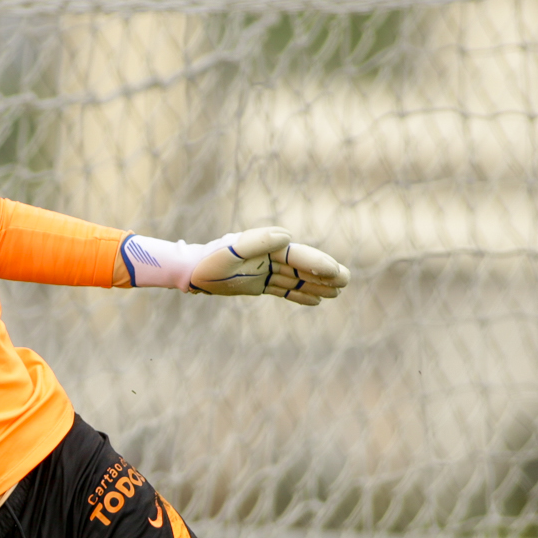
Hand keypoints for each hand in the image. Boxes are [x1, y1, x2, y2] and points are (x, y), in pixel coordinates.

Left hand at [189, 227, 349, 305]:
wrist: (191, 273)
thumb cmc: (209, 262)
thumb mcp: (230, 253)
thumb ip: (257, 243)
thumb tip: (287, 236)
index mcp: (267, 247)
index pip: (298, 256)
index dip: (317, 264)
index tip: (335, 273)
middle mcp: (269, 257)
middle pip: (302, 266)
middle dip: (325, 274)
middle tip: (346, 280)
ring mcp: (265, 271)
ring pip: (296, 279)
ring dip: (317, 286)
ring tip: (338, 293)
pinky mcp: (258, 284)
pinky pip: (284, 290)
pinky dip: (299, 295)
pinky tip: (315, 301)